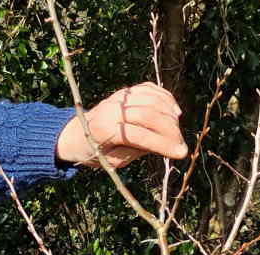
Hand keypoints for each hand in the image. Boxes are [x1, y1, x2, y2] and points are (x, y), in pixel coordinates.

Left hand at [55, 82, 187, 168]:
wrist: (77, 133)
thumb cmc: (97, 151)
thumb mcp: (114, 161)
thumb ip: (136, 150)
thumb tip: (167, 144)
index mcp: (104, 130)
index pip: (139, 135)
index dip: (163, 144)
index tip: (181, 153)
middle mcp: (111, 108)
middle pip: (148, 114)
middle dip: (170, 130)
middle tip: (181, 144)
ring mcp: (119, 96)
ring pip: (152, 99)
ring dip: (170, 114)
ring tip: (178, 130)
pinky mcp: (126, 91)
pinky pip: (150, 89)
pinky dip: (165, 98)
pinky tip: (174, 112)